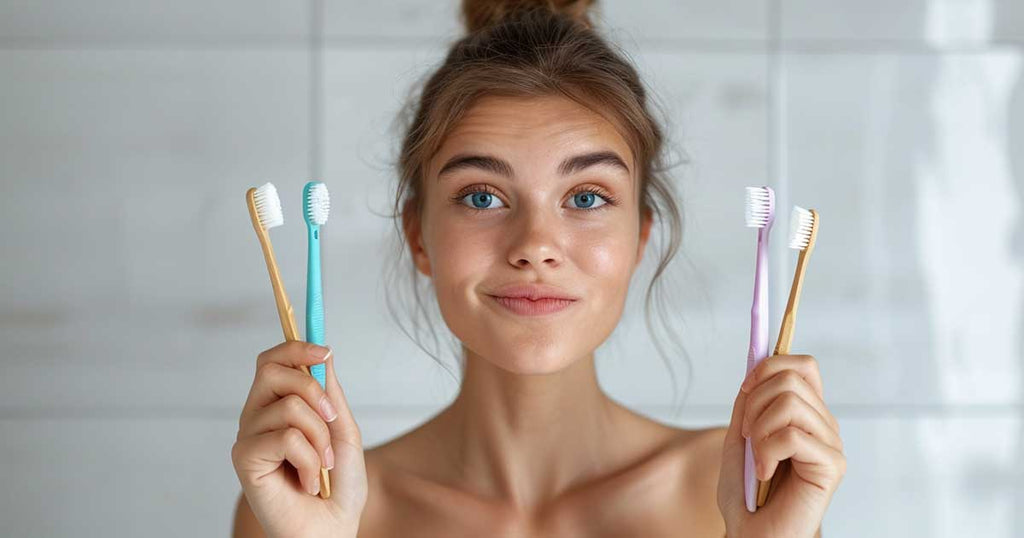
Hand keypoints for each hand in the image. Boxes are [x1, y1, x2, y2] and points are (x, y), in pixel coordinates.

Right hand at [231, 342, 367, 537]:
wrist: (333, 529)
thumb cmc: (337, 487)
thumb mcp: (343, 431)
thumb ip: (330, 394)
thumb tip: (323, 354)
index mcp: (277, 406)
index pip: (272, 360)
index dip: (295, 347)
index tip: (325, 351)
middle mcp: (257, 417)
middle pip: (270, 370)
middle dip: (311, 388)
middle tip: (332, 418)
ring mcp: (248, 438)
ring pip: (287, 407)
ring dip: (320, 436)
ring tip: (324, 465)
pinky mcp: (245, 460)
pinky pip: (285, 438)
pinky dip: (310, 460)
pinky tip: (309, 482)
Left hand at [716, 354, 845, 537]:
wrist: (750, 533)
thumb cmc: (746, 493)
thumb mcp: (740, 437)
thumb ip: (749, 403)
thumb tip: (755, 366)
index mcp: (806, 414)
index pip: (803, 366)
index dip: (770, 365)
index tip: (745, 389)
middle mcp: (823, 425)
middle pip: (791, 378)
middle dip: (753, 401)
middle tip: (746, 435)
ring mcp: (831, 444)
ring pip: (790, 402)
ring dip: (758, 429)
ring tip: (756, 458)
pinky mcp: (832, 465)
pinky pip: (792, 436)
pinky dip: (765, 453)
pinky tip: (764, 474)